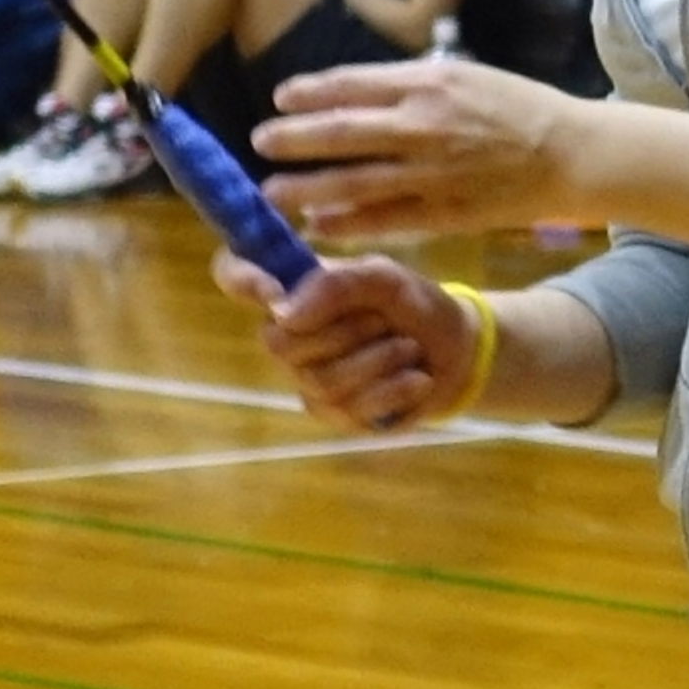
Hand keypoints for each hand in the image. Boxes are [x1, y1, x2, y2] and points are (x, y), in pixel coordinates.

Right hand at [213, 251, 478, 429]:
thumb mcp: (386, 279)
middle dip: (344, 332)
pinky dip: (392, 390)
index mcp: (293, 288)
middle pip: (279, 345)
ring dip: (377, 361)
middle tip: (383, 321)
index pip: (233, 273)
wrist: (455, 351)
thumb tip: (284, 312)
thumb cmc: (413, 305)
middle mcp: (289, 335)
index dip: (240, 278)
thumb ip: (337, 285)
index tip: (273, 290)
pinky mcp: (334, 415)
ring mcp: (307, 379)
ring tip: (408, 349)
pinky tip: (415, 380)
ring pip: (320, 381)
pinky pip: (349, 409)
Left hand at [252, 58, 583, 239]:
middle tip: (261, 143)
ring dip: (308, 189)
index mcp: (427, 84)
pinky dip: (349, 224)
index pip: (352, 86)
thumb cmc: (515, 108)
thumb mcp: (463, 75)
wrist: (568, 153)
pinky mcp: (445, 213)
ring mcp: (432, 173)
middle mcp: (424, 126)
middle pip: (342, 133)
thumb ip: (408, 84)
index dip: (310, 94)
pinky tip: (321, 225)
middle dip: (295, 140)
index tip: (279, 99)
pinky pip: (386, 220)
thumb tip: (353, 93)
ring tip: (273, 194)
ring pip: (355, 182)